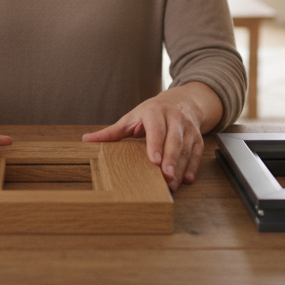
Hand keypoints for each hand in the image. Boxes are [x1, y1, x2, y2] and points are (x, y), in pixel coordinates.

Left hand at [82, 82, 222, 192]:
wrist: (183, 101)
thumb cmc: (153, 112)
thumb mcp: (132, 118)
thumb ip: (112, 132)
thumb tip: (86, 140)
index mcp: (155, 112)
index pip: (156, 129)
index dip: (156, 144)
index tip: (153, 160)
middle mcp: (174, 118)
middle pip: (174, 140)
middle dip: (171, 159)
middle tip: (166, 177)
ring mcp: (188, 128)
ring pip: (187, 148)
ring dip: (181, 167)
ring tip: (173, 184)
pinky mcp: (197, 137)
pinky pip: (197, 153)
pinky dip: (193, 167)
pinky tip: (187, 179)